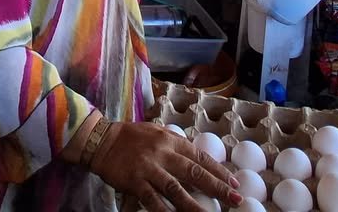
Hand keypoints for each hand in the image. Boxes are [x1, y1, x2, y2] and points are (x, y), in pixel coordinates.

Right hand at [90, 122, 241, 211]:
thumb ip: (175, 145)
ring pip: (177, 190)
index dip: (218, 170)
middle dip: (217, 187)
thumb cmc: (131, 137)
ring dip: (196, 206)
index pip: (200, 157)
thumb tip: (197, 161)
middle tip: (235, 199)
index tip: (233, 182)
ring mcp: (149, 168)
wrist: (102, 140)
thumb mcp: (157, 133)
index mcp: (170, 140)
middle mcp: (163, 153)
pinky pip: (153, 200)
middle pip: (195, 173)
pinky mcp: (135, 181)